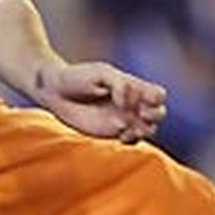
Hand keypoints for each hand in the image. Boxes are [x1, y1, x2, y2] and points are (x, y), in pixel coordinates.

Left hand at [37, 61, 167, 142]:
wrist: (55, 92)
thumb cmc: (77, 77)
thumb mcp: (100, 73)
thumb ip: (119, 84)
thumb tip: (128, 103)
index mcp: (132, 86)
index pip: (158, 95)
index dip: (154, 99)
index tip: (134, 98)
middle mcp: (131, 104)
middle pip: (160, 113)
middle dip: (153, 115)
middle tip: (134, 114)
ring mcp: (123, 119)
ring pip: (149, 129)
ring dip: (143, 130)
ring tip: (123, 126)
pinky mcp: (112, 133)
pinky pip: (133, 141)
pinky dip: (131, 140)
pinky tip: (119, 135)